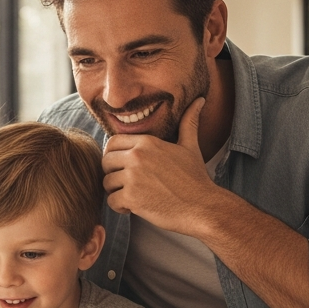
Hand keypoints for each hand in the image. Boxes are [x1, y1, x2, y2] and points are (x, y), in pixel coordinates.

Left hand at [101, 97, 223, 236]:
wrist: (203, 207)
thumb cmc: (196, 178)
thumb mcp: (191, 147)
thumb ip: (189, 123)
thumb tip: (199, 100)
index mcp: (147, 142)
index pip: (112, 142)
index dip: (114, 155)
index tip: (124, 167)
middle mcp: (137, 156)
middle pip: (105, 162)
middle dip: (113, 174)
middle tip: (128, 184)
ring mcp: (133, 177)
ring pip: (106, 183)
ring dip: (116, 192)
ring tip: (134, 196)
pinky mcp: (131, 198)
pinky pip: (111, 201)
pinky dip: (120, 207)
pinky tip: (134, 207)